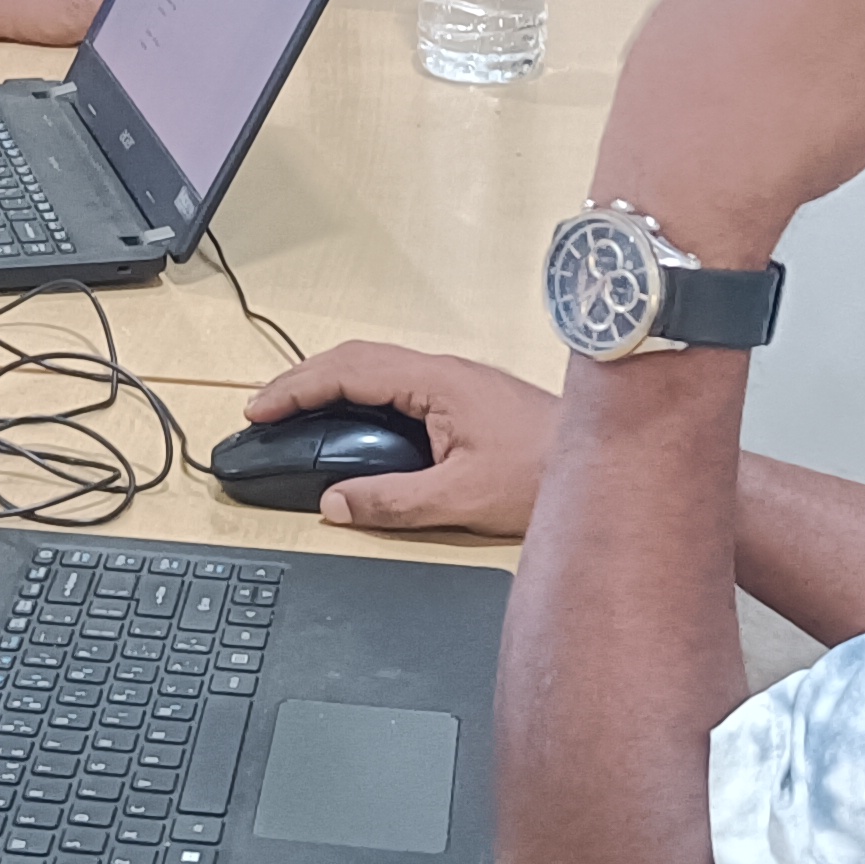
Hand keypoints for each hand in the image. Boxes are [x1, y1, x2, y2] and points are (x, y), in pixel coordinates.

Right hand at [241, 341, 559, 535]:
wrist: (605, 463)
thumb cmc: (542, 472)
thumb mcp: (460, 497)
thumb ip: (392, 502)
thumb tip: (334, 503)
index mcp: (436, 382)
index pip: (348, 370)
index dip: (297, 388)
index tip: (260, 408)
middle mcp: (442, 371)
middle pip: (354, 359)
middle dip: (301, 381)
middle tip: (262, 410)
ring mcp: (453, 381)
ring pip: (374, 368)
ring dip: (328, 384)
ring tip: (293, 411)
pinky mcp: (462, 397)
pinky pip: (394, 383)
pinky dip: (357, 394)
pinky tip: (348, 418)